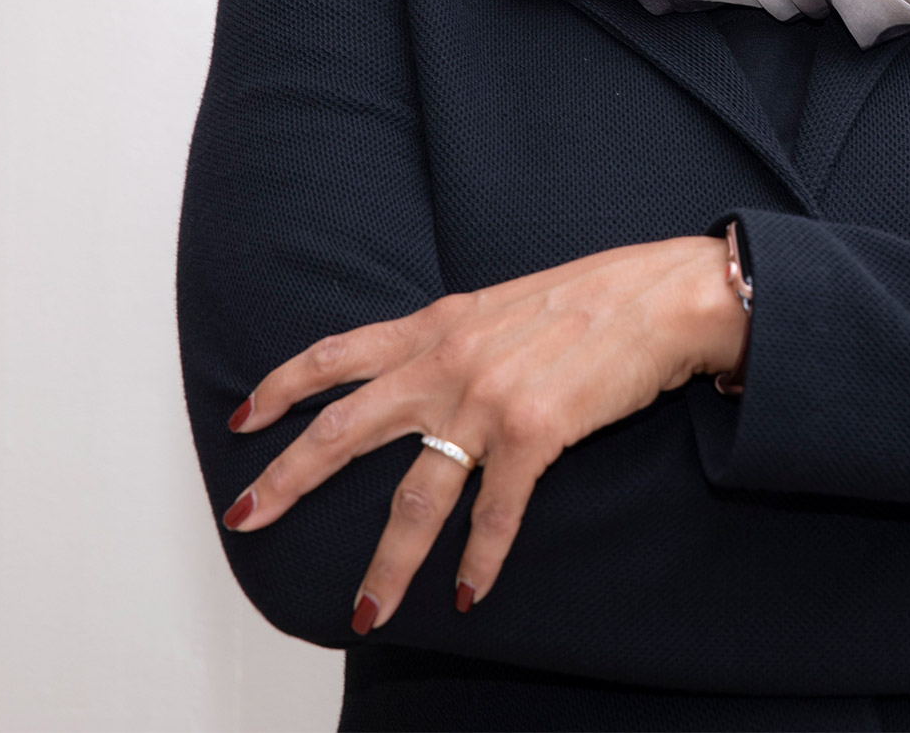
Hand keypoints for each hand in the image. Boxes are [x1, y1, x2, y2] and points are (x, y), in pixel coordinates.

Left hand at [219, 236, 744, 632]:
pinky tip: (469, 594)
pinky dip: (479, 561)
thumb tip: (432, 367)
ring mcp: (487, 401)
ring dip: (385, 563)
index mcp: (439, 325)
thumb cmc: (598, 297)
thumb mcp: (506, 304)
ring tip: (365, 613)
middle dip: (287, 478)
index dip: (282, 387)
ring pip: (413, 497)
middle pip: (343, 430)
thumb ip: (461, 336)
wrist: (664, 296)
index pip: (336, 355)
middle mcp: (448, 362)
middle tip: (244, 518)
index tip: (244, 418)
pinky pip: (493, 514)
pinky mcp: (534, 435)